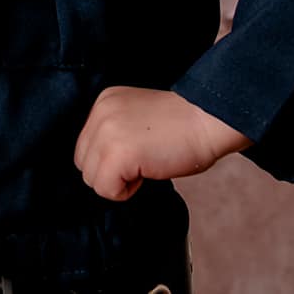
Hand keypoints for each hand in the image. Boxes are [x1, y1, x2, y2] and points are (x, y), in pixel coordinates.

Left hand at [73, 86, 250, 201]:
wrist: (209, 119)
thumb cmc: (183, 126)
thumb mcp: (136, 120)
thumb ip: (114, 133)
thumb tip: (100, 166)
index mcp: (104, 102)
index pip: (86, 147)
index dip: (111, 160)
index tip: (139, 152)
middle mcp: (100, 113)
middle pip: (84, 164)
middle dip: (111, 172)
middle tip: (144, 161)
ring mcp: (106, 132)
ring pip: (93, 179)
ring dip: (120, 182)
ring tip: (148, 163)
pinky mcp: (117, 153)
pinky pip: (107, 190)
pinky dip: (128, 191)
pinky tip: (150, 170)